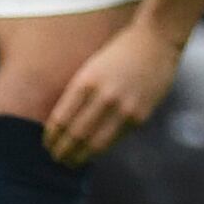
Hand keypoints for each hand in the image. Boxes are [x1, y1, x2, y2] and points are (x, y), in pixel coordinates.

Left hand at [39, 22, 181, 165]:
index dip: (52, 137)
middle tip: (55, 157)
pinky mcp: (139, 117)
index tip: (47, 143)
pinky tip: (93, 152)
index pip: (61, 119)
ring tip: (71, 162)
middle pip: (75, 135)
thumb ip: (79, 94)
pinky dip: (101, 149)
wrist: (156, 41)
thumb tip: (63, 124)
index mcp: (86, 81)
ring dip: (80, 157)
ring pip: (95, 144)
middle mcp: (104, 96)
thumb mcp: (91, 67)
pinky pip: (115, 139)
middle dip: (62, 151)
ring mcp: (123, 108)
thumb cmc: (119, 52)